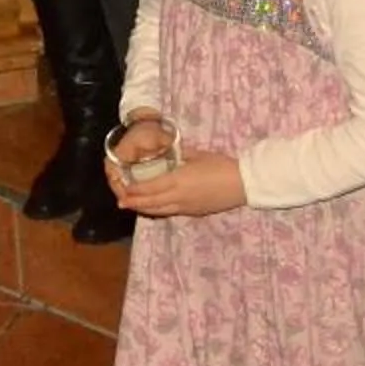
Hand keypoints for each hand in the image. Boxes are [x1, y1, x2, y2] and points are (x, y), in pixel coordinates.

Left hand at [115, 146, 245, 218]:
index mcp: (178, 180)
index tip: (122, 188)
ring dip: (144, 209)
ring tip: (132, 206)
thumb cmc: (221, 165)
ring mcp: (186, 207)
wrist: (243, 183)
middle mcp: (178, 197)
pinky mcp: (194, 212)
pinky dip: (157, 210)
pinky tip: (154, 207)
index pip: (149, 188)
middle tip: (120, 202)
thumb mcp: (197, 155)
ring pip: (159, 211)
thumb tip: (166, 153)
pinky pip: (170, 212)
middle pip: (150, 203)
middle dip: (133, 202)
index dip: (134, 190)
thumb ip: (179, 156)